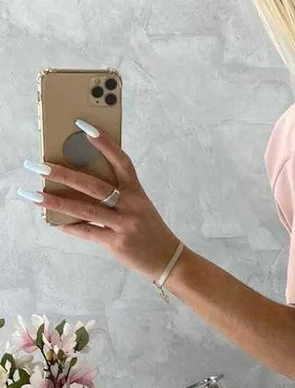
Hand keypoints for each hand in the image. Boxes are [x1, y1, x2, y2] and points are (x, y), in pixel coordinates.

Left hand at [19, 126, 181, 279]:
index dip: (104, 143)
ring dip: (56, 201)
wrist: (169, 259)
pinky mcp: (117, 243)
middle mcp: (131, 205)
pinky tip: (52, 222)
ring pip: (85, 209)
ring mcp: (124, 224)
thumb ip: (117, 196)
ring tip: (34, 194)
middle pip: (93, 185)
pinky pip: (88, 232)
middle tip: (39, 165)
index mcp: (137, 192)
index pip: (121, 161)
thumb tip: (79, 186)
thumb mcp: (139, 207)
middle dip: (63, 173)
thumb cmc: (149, 230)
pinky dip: (69, 226)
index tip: (83, 127)